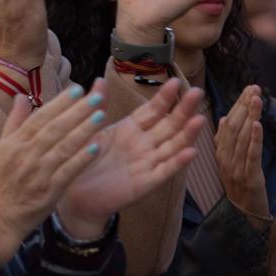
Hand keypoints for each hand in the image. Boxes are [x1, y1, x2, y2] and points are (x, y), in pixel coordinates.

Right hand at [0, 81, 120, 262]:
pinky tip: (96, 147)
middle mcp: (26, 155)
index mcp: (14, 143)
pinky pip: (68, 172)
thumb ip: (14, 121)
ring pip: (64, 148)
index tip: (77, 89)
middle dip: (77, 111)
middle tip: (96, 96)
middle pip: (55, 129)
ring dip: (83, 130)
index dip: (60, 103)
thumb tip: (21, 96)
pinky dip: (81, 159)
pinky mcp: (49, 192)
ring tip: (101, 115)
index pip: (40, 117)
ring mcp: (38, 174)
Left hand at [58, 78, 204, 235]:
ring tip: (199, 119)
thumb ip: (97, 107)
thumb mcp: (89, 131)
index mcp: (130, 129)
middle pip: (169, 124)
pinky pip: (164, 171)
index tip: (177, 81)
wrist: (76, 196)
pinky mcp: (145, 183)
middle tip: (197, 92)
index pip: (153, 110)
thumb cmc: (83, 161)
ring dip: (187, 134)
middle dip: (183, 109)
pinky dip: (178, 162)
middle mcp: (143, 144)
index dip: (165, 97)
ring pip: (172, 146)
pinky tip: (191, 152)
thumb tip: (99, 80)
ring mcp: (147, 163)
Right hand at [216, 85, 269, 226]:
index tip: (247, 89)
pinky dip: (255, 139)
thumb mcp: (231, 163)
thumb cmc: (241, 187)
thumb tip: (224, 119)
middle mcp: (225, 159)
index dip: (237, 105)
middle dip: (244, 106)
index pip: (228, 124)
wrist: (246, 217)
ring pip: (242, 138)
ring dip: (250, 116)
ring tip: (256, 98)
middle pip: (233, 127)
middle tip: (254, 88)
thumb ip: (226, 142)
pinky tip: (258, 124)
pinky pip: (251, 155)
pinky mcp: (249, 177)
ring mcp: (236, 168)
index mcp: (220, 154)